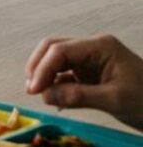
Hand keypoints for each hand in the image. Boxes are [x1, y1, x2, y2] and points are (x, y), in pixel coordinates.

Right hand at [25, 34, 142, 130]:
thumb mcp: (114, 100)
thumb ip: (79, 96)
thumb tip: (46, 96)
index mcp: (100, 47)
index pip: (60, 50)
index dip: (42, 69)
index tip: (34, 91)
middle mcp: (93, 48)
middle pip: (54, 48)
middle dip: (39, 67)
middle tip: (32, 91)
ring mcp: (91, 60)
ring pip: (57, 60)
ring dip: (45, 75)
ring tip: (42, 95)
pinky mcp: (91, 73)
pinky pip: (66, 74)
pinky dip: (55, 84)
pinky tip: (54, 98)